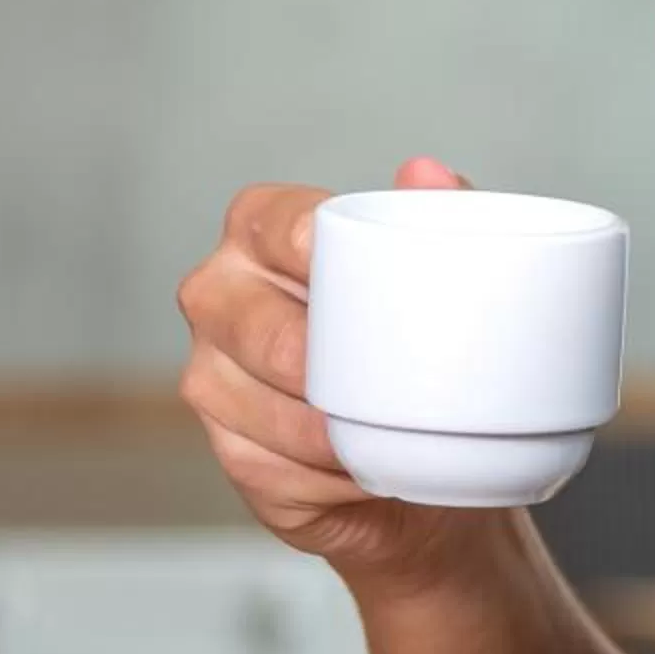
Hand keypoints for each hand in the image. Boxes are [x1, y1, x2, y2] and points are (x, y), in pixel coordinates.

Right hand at [176, 156, 476, 581]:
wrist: (418, 455)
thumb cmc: (415, 345)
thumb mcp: (441, 275)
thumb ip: (444, 215)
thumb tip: (427, 174)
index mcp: (259, 229)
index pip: (287, 229)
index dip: (332, 260)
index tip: (384, 291)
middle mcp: (217, 294)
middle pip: (268, 332)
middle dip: (335, 370)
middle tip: (399, 389)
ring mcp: (210, 376)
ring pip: (272, 409)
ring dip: (341, 436)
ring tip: (394, 436)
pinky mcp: (229, 451)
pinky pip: (276, 469)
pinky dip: (333, 479)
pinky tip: (366, 472)